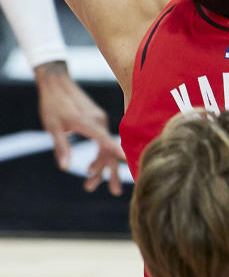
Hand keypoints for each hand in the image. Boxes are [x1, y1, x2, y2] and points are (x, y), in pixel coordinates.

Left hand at [34, 61, 123, 194]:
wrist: (56, 83)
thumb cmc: (52, 105)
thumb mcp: (53, 127)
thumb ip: (61, 147)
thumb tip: (65, 168)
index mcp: (88, 122)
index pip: (105, 140)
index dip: (116, 152)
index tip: (128, 162)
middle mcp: (98, 121)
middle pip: (109, 149)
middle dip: (111, 172)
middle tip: (115, 192)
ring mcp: (99, 120)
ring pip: (105, 147)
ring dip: (101, 167)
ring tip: (89, 186)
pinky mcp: (96, 120)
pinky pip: (102, 141)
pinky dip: (99, 155)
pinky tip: (90, 168)